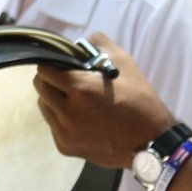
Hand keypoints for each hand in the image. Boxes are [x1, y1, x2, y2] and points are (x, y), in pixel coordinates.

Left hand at [33, 34, 168, 169]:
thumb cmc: (140, 100)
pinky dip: (61, 117)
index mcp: (81, 89)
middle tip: (67, 80)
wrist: (151, 142)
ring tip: (74, 99)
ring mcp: (65, 132)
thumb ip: (98, 44)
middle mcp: (69, 112)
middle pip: (40, 87)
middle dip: (50, 79)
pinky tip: (81, 117)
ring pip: (43, 106)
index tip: (63, 65)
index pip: (45, 69)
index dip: (53, 63)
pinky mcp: (65, 147)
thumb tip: (78, 43)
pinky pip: (53, 124)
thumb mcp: (125, 63)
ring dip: (53, 98)